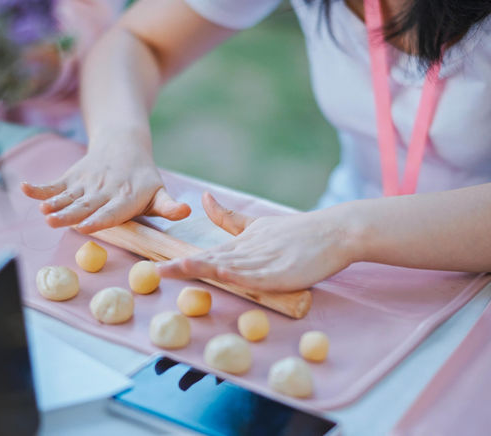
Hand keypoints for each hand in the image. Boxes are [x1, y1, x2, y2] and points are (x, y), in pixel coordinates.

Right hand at [21, 140, 190, 232]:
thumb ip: (169, 206)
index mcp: (126, 197)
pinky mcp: (72, 178)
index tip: (85, 226)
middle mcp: (104, 190)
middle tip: (54, 222)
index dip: (98, 218)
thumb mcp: (159, 192)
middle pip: (86, 205)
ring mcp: (86, 183)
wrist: (124, 145)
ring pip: (68, 196)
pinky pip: (54, 183)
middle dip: (69, 214)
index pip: (112, 210)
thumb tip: (187, 212)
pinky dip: (39, 187)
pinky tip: (23, 189)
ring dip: (53, 203)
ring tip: (41, 211)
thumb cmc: (143, 180)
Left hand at [157, 192, 358, 290]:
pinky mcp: (281, 272)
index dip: (181, 263)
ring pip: (229, 267)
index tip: (157, 268)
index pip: (205, 255)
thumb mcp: (257, 225)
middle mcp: (247, 253)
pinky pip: (257, 276)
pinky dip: (238, 275)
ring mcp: (263, 262)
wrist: (333, 232)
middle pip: (210, 261)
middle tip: (156, 271)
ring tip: (179, 269)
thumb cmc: (296, 232)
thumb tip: (203, 197)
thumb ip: (228, 218)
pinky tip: (223, 274)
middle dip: (183, 267)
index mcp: (239, 245)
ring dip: (203, 268)